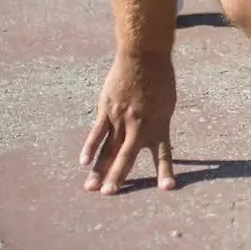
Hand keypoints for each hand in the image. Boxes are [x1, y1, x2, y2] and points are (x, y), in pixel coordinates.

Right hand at [81, 51, 176, 193]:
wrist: (145, 55)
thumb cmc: (160, 77)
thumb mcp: (167, 102)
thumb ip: (158, 122)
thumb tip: (152, 136)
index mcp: (159, 124)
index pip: (163, 153)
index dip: (165, 171)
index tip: (167, 188)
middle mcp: (139, 125)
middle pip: (127, 155)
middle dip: (118, 176)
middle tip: (110, 194)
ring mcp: (121, 118)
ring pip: (108, 147)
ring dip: (99, 168)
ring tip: (91, 187)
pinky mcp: (107, 109)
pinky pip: (97, 131)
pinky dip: (90, 147)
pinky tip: (83, 162)